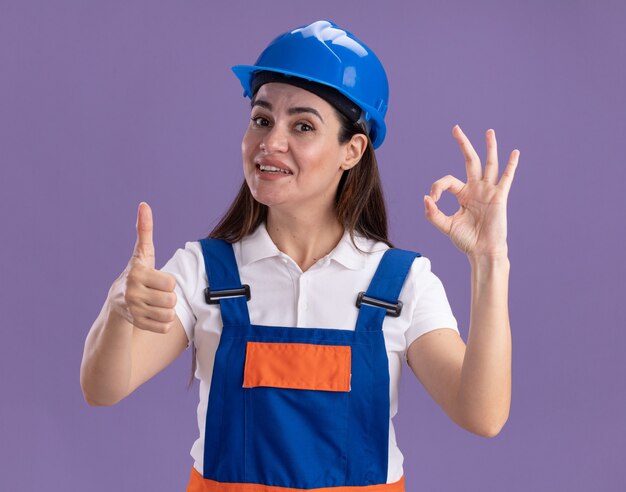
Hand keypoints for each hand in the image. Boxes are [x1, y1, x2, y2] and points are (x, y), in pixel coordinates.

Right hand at [109, 202, 176, 332]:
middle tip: (156, 294)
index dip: (168, 282)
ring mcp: (132, 310)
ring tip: (154, 304)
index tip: (156, 280)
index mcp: (136, 273)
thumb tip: (144, 204)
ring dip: (167, 311)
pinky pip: (164, 327)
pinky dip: (163, 323)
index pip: (171, 283)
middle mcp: (131, 292)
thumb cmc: (136, 275)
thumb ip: (144, 231)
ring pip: (169, 314)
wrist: (116, 304)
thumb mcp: (141, 254)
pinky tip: (152, 315)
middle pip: (171, 300)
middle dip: (169, 297)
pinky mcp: (135, 324)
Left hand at [424, 125, 519, 258]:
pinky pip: (506, 178)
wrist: (482, 251)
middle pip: (470, 161)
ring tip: (489, 131)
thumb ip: (433, 213)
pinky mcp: (499, 197)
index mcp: (463, 194)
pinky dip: (511, 166)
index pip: (447, 181)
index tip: (434, 200)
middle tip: (455, 128)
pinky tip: (515, 153)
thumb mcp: (446, 225)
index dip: (438, 186)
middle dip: (463, 144)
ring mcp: (488, 191)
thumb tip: (426, 198)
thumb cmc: (466, 240)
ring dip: (489, 147)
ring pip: (488, 164)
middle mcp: (476, 189)